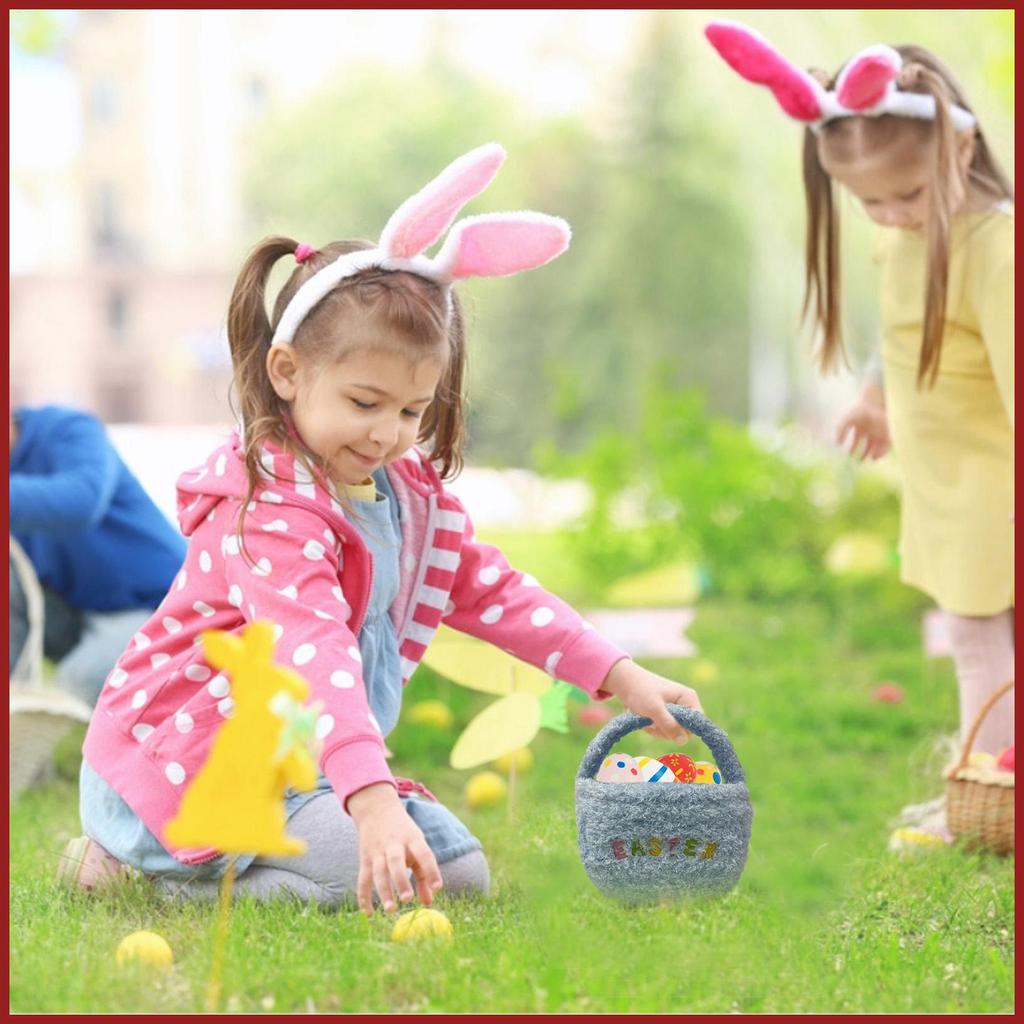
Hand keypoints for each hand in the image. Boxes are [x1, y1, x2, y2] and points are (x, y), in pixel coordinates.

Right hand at [347, 783, 442, 916]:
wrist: (376, 810)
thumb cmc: (404, 833)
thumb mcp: (417, 845)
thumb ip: (424, 873)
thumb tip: (429, 902)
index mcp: (412, 838)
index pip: (423, 853)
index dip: (431, 870)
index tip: (438, 888)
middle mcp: (394, 844)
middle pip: (396, 862)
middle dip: (401, 880)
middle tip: (408, 899)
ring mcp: (377, 851)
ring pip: (378, 872)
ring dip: (384, 891)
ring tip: (391, 909)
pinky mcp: (364, 859)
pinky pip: (363, 880)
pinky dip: (364, 897)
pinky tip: (369, 914)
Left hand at [599, 659, 702, 743]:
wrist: (624, 682)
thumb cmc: (640, 691)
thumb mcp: (654, 708)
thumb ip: (669, 724)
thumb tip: (683, 741)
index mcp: (688, 698)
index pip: (697, 723)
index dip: (683, 730)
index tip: (665, 725)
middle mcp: (685, 705)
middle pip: (683, 731)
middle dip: (664, 729)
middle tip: (650, 720)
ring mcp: (675, 711)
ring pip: (671, 732)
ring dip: (655, 728)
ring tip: (644, 716)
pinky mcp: (666, 715)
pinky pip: (663, 730)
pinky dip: (651, 727)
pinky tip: (643, 717)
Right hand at [836, 383, 889, 461]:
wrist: (873, 403)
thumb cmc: (859, 410)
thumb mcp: (846, 420)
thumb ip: (840, 431)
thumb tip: (837, 443)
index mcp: (861, 428)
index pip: (856, 441)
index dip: (853, 449)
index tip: (849, 455)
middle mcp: (871, 431)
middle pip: (868, 446)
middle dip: (863, 454)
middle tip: (859, 462)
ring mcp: (880, 432)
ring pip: (877, 447)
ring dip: (873, 455)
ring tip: (868, 460)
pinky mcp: (887, 432)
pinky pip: (886, 445)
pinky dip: (881, 452)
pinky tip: (875, 457)